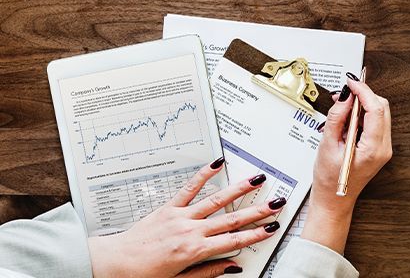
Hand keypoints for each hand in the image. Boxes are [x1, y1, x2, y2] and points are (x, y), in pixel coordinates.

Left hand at [89, 159, 282, 277]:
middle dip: (256, 211)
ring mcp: (180, 217)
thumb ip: (207, 272)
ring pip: (215, 201)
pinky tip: (216, 164)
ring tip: (256, 180)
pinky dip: (203, 175)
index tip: (270, 228)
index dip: (255, 234)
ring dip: (238, 190)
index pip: (233, 241)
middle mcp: (190, 231)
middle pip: (231, 220)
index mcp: (194, 251)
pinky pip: (188, 189)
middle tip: (276, 203)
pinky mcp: (168, 208)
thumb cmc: (142, 276)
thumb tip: (231, 266)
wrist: (113, 265)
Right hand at [299, 78, 392, 253]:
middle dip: (364, 96)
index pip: (376, 109)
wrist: (334, 200)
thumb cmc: (329, 181)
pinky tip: (347, 118)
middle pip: (381, 108)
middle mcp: (383, 148)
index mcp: (373, 149)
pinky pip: (375, 123)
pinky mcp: (379, 147)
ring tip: (342, 107)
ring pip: (380, 114)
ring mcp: (383, 148)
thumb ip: (337, 118)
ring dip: (362, 105)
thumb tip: (345, 97)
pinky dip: (362, 115)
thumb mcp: (328, 146)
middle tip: (344, 93)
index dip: (363, 91)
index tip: (351, 82)